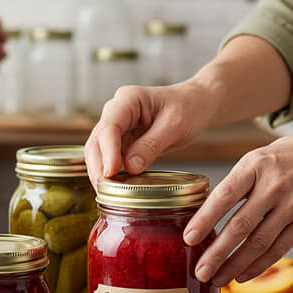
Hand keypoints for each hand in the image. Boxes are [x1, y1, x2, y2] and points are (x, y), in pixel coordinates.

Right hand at [84, 78, 216, 186]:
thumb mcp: (175, 126)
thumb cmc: (188, 107)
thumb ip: (152, 145)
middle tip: (105, 190)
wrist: (196, 104)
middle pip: (97, 140)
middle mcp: (117, 111)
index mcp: (128, 99)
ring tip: (109, 193)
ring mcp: (118, 127)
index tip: (111, 173)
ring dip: (101, 172)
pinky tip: (116, 188)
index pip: (110, 126)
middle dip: (98, 166)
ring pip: (99, 152)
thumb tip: (130, 167)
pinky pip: (110, 158)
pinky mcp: (122, 141)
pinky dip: (111, 173)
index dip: (108, 151)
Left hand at [184, 128, 292, 285]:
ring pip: (259, 243)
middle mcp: (274, 185)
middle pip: (241, 226)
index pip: (224, 196)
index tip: (188, 239)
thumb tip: (206, 215)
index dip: (204, 219)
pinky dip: (257, 266)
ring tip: (216, 280)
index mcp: (255, 165)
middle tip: (199, 272)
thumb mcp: (258, 157)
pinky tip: (241, 276)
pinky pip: (278, 249)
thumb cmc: (289, 157)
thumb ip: (237, 183)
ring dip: (234, 266)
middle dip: (217, 253)